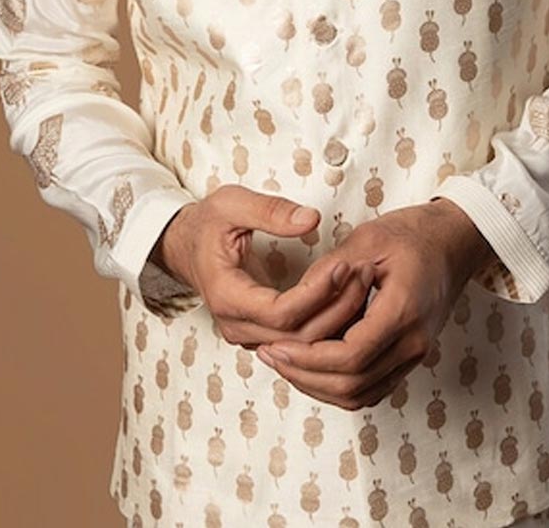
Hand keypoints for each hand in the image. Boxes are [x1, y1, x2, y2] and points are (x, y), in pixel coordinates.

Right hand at [154, 184, 373, 348]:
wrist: (184, 245)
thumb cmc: (207, 223)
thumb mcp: (232, 203)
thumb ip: (270, 210)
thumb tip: (311, 219)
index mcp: (226, 295)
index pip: (280, 313)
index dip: (316, 294)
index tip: (343, 265)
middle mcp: (236, 325)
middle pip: (296, 337)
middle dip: (335, 308)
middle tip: (363, 274)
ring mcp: (247, 335)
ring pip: (301, 346)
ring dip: (336, 318)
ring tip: (362, 282)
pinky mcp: (259, 334)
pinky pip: (298, 341)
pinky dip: (326, 324)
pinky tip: (349, 299)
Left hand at [254, 198, 493, 410]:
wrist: (455, 240)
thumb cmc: (414, 233)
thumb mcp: (368, 238)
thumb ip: (330, 272)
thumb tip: (294, 300)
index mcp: (404, 311)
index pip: (351, 357)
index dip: (308, 359)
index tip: (276, 346)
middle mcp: (414, 341)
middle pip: (353, 384)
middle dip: (305, 376)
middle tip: (271, 356)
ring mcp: (416, 353)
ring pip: (361, 394)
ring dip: (319, 386)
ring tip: (285, 363)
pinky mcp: (411, 355)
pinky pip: (372, 387)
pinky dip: (339, 385)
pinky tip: (312, 366)